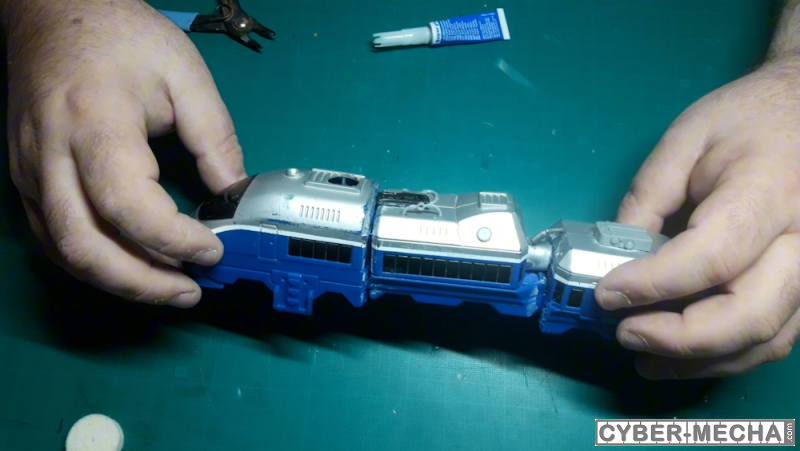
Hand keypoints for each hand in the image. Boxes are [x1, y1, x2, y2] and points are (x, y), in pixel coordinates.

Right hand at [6, 0, 246, 306]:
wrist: (55, 12)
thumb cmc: (122, 37)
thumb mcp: (186, 75)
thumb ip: (216, 138)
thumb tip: (234, 193)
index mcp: (95, 123)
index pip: (127, 203)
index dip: (172, 239)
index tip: (213, 249)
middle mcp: (50, 155)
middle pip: (84, 246)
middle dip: (142, 283)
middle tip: (190, 292)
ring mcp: (29, 171)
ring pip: (64, 251)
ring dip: (119, 282)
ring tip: (170, 288)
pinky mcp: (25, 179)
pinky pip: (55, 238)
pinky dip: (96, 263)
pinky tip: (134, 267)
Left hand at [595, 57, 799, 378]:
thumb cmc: (749, 119)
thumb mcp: (687, 139)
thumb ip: (649, 195)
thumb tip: (616, 256)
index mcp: (768, 195)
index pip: (710, 258)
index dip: (652, 284)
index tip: (605, 294)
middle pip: (745, 315)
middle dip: (677, 338)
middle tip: (624, 334)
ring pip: (765, 339)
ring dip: (700, 361)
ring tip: (646, 359)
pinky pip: (777, 337)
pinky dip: (728, 355)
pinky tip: (686, 354)